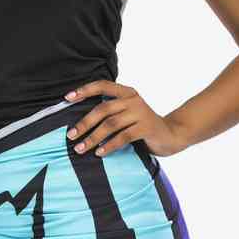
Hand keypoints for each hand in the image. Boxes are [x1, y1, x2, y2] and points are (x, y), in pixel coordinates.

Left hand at [64, 81, 188, 157]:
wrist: (171, 135)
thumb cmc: (142, 126)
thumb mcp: (127, 114)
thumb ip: (111, 112)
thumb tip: (80, 123)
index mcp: (127, 92)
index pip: (102, 85)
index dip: (84, 90)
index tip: (67, 98)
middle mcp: (133, 99)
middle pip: (103, 109)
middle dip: (84, 123)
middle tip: (71, 135)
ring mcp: (141, 113)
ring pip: (111, 124)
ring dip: (93, 138)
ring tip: (81, 149)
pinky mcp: (146, 127)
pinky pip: (123, 137)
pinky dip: (109, 146)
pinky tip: (100, 153)